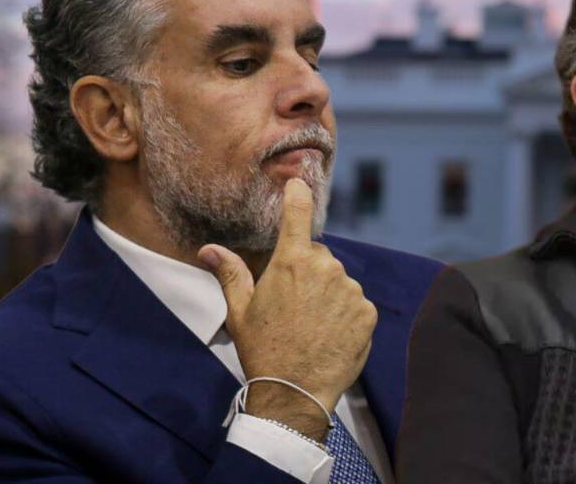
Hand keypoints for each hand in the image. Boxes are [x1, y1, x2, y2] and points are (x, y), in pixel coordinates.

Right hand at [199, 178, 377, 439]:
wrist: (294, 395)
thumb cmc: (262, 350)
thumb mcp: (239, 312)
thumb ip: (229, 273)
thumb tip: (208, 249)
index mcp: (291, 262)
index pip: (297, 214)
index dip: (298, 194)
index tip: (299, 181)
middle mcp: (325, 268)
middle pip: (318, 256)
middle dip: (307, 272)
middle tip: (292, 304)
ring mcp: (350, 289)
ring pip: (338, 280)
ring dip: (328, 294)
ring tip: (310, 325)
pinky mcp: (367, 311)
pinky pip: (355, 302)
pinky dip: (345, 314)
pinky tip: (329, 335)